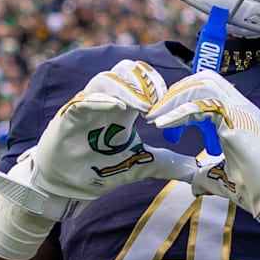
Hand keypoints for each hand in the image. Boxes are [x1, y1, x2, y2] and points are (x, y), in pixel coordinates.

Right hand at [0, 60, 198, 220]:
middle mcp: (106, 102)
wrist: (65, 187)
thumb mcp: (137, 166)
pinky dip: (101, 100)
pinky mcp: (69, 117)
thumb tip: (193, 169)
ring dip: (127, 89)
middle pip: (125, 71)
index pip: (142, 81)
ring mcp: (86, 107)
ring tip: (144, 106)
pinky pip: (83, 100)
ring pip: (106, 80)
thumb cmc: (98, 170)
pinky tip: (118, 108)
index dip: (157, 85)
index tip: (171, 103)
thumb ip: (164, 163)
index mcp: (124, 108)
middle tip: (158, 102)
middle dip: (144, 81)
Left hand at [148, 71, 259, 259]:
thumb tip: (194, 186)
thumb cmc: (256, 186)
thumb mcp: (222, 177)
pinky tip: (163, 124)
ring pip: (202, 84)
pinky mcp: (235, 117)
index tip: (164, 122)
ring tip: (157, 117)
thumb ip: (206, 176)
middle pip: (203, 79)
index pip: (208, 90)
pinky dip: (179, 112)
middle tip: (157, 113)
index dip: (183, 100)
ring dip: (175, 98)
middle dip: (176, 93)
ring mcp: (240, 109)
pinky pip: (201, 103)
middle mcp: (240, 107)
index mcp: (238, 116)